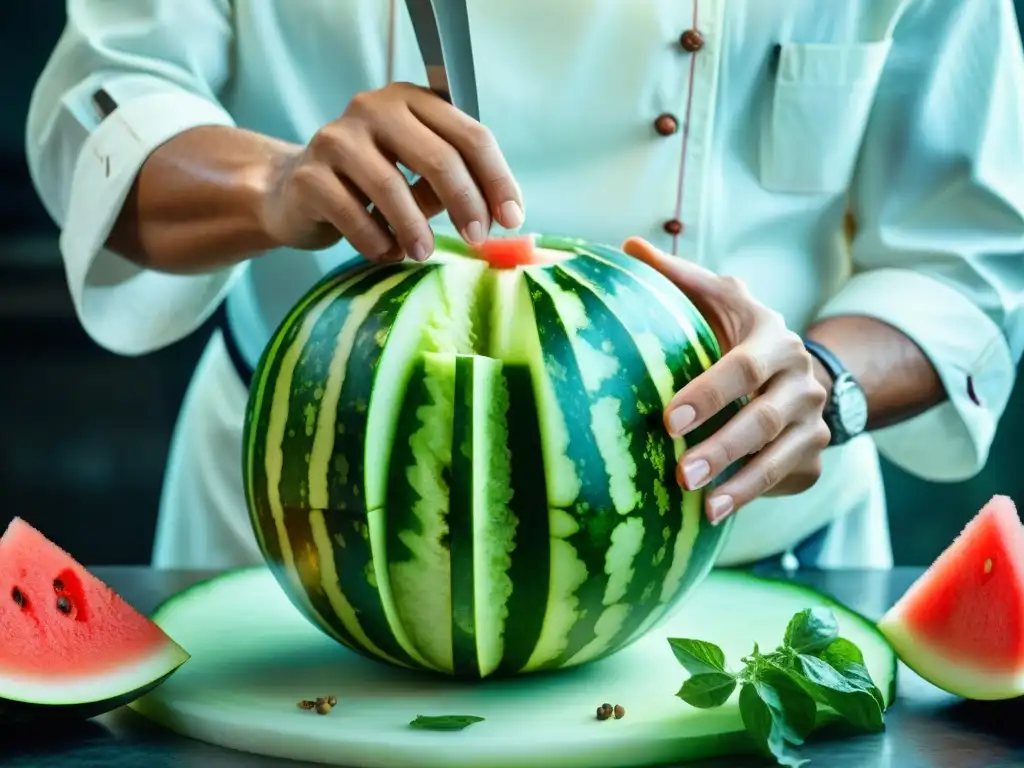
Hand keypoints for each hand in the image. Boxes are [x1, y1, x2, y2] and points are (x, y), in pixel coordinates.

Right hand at [259, 82, 523, 261]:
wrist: (293, 194)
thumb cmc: (370, 186)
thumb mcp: (418, 177)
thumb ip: (454, 185)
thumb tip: (497, 216)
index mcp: (412, 101)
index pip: (470, 135)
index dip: (497, 179)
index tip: (512, 219)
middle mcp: (374, 108)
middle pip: (438, 157)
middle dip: (465, 204)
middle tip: (475, 239)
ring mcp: (337, 138)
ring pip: (393, 187)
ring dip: (416, 230)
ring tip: (423, 254)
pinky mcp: (309, 175)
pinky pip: (353, 214)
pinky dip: (376, 241)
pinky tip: (385, 252)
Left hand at [621, 238, 831, 524]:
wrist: (795, 371)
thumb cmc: (736, 334)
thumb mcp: (716, 300)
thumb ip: (676, 277)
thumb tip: (629, 248)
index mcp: (773, 340)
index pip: (743, 369)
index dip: (709, 394)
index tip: (668, 419)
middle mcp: (801, 381)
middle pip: (766, 419)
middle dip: (724, 447)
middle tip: (682, 473)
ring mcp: (813, 422)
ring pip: (781, 457)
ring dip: (742, 484)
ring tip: (705, 506)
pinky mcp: (813, 457)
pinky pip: (788, 479)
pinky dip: (756, 496)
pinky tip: (721, 512)